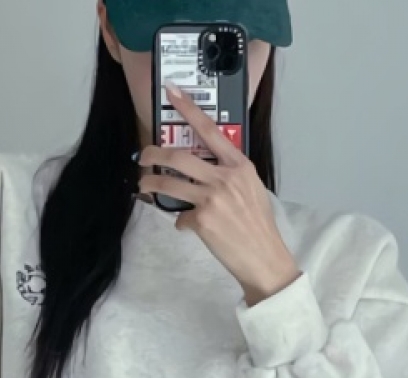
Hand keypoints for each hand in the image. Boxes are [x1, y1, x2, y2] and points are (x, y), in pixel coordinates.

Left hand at [137, 84, 301, 306]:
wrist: (263, 255)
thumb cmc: (256, 224)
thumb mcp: (250, 189)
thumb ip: (228, 174)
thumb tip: (204, 171)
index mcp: (239, 165)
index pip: (210, 130)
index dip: (188, 109)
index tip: (172, 92)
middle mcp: (225, 177)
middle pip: (180, 157)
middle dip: (154, 154)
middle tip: (143, 156)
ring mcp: (212, 198)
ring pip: (170, 184)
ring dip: (151, 184)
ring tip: (143, 185)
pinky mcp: (202, 220)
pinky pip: (180, 218)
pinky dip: (181, 223)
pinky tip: (190, 227)